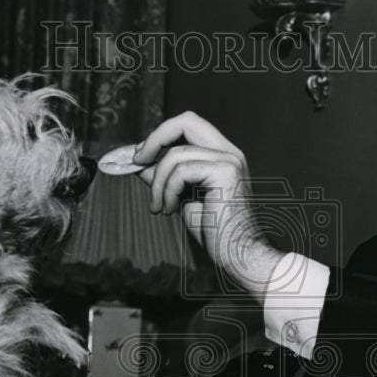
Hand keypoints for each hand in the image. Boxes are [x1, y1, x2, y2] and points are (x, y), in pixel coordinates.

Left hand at [134, 111, 283, 303]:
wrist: (238, 255)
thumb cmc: (214, 232)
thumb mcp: (182, 198)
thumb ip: (165, 177)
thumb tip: (139, 162)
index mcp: (222, 155)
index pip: (188, 125)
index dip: (160, 135)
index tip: (140, 157)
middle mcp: (229, 152)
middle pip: (186, 121)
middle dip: (155, 138)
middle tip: (137, 162)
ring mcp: (230, 160)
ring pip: (175, 154)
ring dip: (157, 182)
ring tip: (158, 206)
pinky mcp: (226, 173)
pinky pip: (181, 171)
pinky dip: (166, 191)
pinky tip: (168, 210)